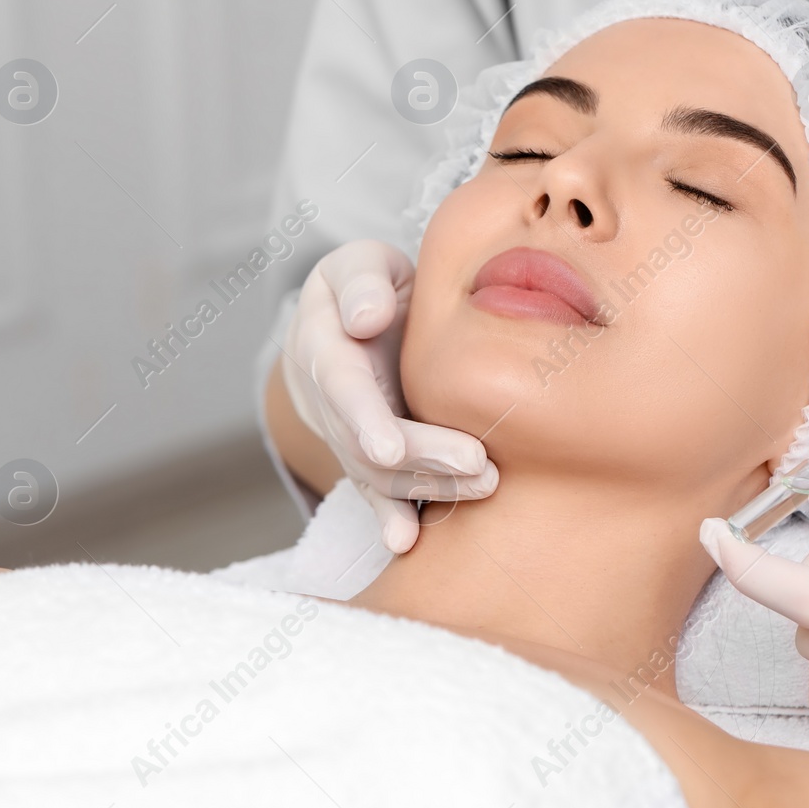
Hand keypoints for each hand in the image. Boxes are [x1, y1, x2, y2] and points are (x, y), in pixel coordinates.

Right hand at [282, 240, 497, 552]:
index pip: (341, 386)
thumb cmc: (367, 287)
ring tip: (484, 485)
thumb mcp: (360, 265)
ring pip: (378, 474)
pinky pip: (378, 492)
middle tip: (478, 464)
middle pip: (365, 441)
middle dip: (420, 458)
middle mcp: (329, 400)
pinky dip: (390, 518)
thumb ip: (362, 282)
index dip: (363, 418)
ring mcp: (347, 434)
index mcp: (323, 345)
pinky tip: (405, 542)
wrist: (350, 324)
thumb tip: (365, 319)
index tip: (389, 446)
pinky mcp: (369, 457)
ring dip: (427, 486)